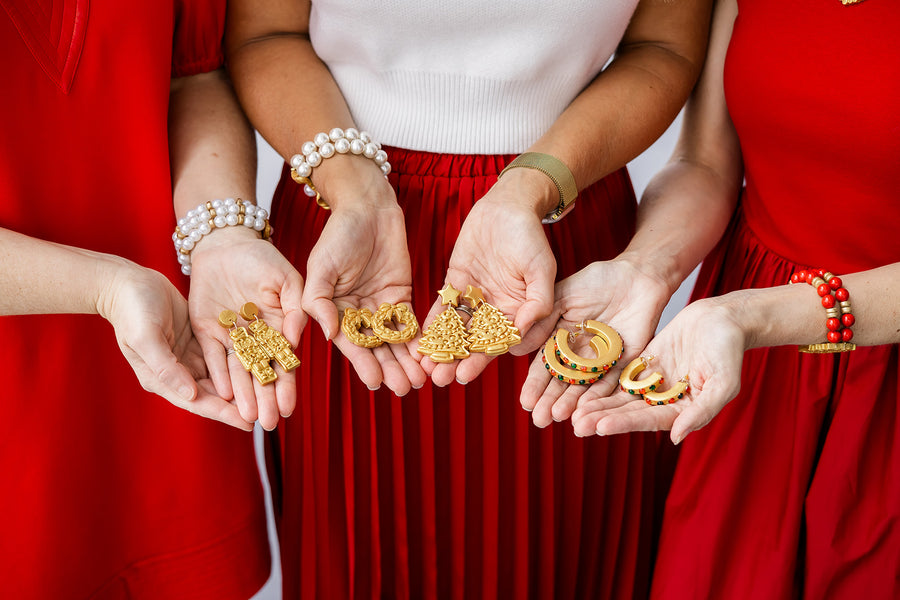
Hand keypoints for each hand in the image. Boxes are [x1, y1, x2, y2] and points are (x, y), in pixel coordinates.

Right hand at [97, 259, 253, 430]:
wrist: (128, 283)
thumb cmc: (132, 310)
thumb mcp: (146, 337)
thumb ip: (166, 367)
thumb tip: (189, 394)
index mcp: (161, 378)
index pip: (197, 402)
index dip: (223, 413)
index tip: (248, 423)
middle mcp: (177, 373)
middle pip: (213, 394)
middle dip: (239, 404)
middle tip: (268, 415)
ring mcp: (188, 357)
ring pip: (221, 378)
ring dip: (242, 386)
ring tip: (269, 395)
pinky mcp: (198, 341)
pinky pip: (222, 357)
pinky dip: (239, 363)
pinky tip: (259, 366)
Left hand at [188, 227, 305, 429]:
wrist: (225, 244)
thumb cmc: (262, 258)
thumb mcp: (286, 279)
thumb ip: (297, 308)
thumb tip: (298, 338)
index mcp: (279, 327)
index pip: (284, 362)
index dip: (286, 384)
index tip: (289, 407)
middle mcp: (256, 338)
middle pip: (261, 373)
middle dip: (266, 399)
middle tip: (270, 423)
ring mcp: (231, 336)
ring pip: (238, 371)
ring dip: (244, 394)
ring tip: (248, 418)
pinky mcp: (207, 331)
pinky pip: (213, 356)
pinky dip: (218, 374)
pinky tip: (224, 394)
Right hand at [301, 191, 425, 395]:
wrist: (367, 209)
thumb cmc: (338, 235)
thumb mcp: (320, 267)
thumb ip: (319, 301)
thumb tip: (329, 334)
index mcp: (334, 311)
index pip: (350, 343)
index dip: (363, 363)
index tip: (376, 382)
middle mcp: (357, 315)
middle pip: (376, 348)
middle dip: (390, 369)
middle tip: (404, 390)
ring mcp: (380, 307)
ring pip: (395, 341)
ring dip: (406, 362)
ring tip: (418, 382)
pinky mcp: (401, 297)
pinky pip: (411, 323)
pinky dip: (419, 340)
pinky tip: (428, 356)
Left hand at [421, 175, 556, 385]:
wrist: (507, 207)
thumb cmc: (530, 237)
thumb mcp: (542, 267)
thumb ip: (538, 300)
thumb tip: (524, 330)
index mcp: (519, 312)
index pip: (499, 343)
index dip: (482, 360)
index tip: (466, 376)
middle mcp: (496, 311)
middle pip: (474, 342)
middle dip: (457, 361)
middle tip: (439, 379)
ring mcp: (475, 299)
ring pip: (457, 330)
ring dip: (442, 348)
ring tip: (426, 367)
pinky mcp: (456, 284)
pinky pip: (444, 308)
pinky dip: (432, 324)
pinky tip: (419, 339)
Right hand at [518, 257, 672, 426]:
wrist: (635, 276)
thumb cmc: (596, 281)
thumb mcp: (561, 297)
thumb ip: (541, 321)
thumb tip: (516, 349)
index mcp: (561, 340)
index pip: (545, 367)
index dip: (535, 385)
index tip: (525, 402)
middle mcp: (579, 355)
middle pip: (563, 382)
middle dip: (550, 401)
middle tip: (539, 420)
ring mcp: (602, 361)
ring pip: (584, 387)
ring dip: (572, 404)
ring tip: (558, 417)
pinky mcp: (625, 362)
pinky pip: (611, 382)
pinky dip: (599, 395)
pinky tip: (586, 408)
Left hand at [570, 295, 745, 443]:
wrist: (724, 318)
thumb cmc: (729, 350)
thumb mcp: (723, 382)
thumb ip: (702, 411)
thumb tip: (675, 437)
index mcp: (684, 411)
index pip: (649, 420)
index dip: (625, 423)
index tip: (601, 426)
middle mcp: (665, 401)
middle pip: (629, 412)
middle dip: (603, 418)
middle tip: (577, 425)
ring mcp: (652, 383)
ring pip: (620, 397)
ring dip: (597, 404)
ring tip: (571, 412)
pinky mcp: (643, 364)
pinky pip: (619, 375)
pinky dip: (601, 382)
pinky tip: (580, 386)